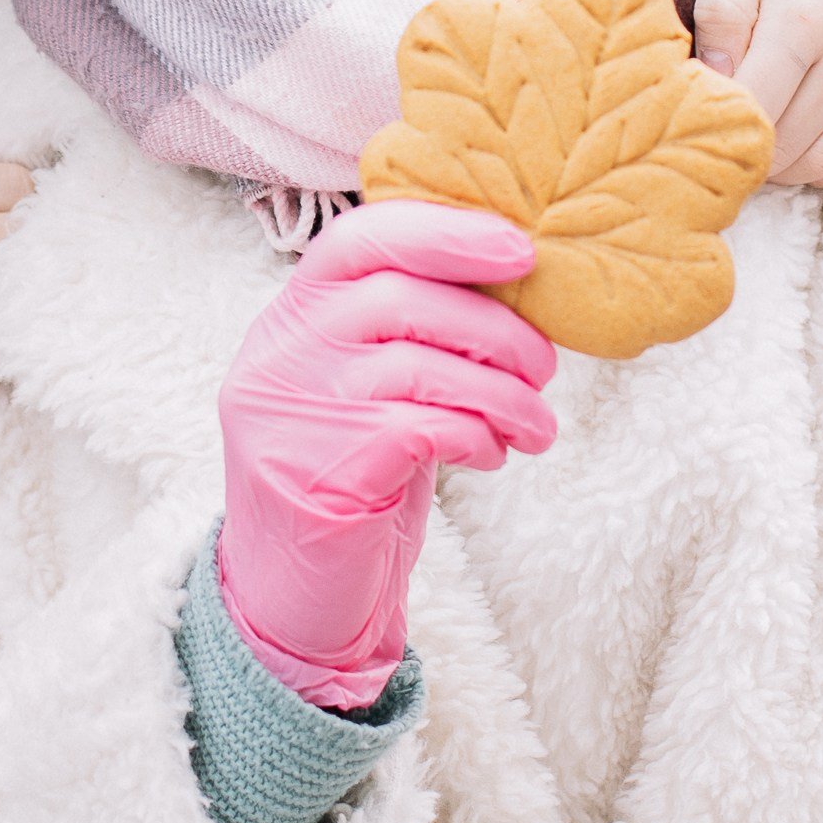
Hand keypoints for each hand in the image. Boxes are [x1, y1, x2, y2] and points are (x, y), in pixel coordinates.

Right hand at [219, 199, 554, 696]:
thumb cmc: (354, 472)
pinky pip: (422, 429)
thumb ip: (411, 328)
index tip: (520, 248)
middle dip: (494, 326)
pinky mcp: (320, 473)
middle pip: (400, 297)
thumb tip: (513, 280)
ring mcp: (290, 413)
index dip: (442, 231)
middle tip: (545, 365)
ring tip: (536, 423)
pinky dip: (476, 435)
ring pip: (419, 365)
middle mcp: (278, 353)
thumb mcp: (371, 385)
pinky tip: (491, 454)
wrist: (297, 592)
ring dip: (502, 393)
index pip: (357, 238)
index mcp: (290, 314)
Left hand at [693, 0, 822, 189]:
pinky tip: (806, 141)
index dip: (719, 127)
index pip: (752, 111)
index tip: (701, 121)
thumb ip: (718, 22)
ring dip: (786, 167)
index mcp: (804, 20)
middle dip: (749, 149)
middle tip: (728, 133)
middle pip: (787, 146)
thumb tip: (710, 86)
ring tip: (765, 139)